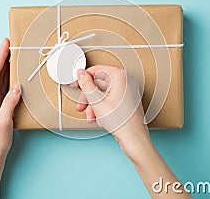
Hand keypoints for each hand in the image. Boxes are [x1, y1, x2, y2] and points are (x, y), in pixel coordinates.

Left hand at [0, 38, 20, 198]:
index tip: (5, 44)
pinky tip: (13, 72)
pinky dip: (8, 76)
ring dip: (5, 65)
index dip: (0, 57)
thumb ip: (9, 102)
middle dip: (2, 56)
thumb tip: (17, 86)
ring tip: (12, 53)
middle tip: (10, 43)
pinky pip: (3, 85)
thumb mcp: (4, 122)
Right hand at [75, 66, 191, 197]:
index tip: (76, 84)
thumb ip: (86, 84)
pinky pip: (110, 100)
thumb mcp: (96, 100)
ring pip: (103, 94)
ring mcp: (127, 91)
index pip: (97, 70)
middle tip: (82, 106)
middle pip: (99, 84)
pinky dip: (102, 108)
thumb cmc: (121, 121)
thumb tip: (81, 73)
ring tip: (92, 117)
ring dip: (94, 105)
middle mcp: (126, 81)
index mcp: (120, 76)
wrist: (133, 138)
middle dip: (89, 97)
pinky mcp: (127, 101)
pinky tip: (101, 119)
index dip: (84, 78)